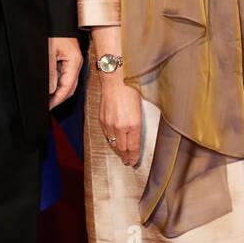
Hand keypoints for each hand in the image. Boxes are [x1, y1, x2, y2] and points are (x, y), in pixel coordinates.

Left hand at [48, 36, 82, 108]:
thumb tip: (51, 90)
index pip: (68, 86)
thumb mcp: (49, 52)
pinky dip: (59, 83)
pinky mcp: (70, 58)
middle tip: (48, 107)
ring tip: (48, 100)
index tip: (49, 107)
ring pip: (69, 82)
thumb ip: (50, 72)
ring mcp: (74, 60)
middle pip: (71, 87)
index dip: (58, 99)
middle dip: (60, 98)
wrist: (56, 17)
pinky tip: (51, 87)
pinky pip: (66, 75)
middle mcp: (77, 62)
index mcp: (75, 61)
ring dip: (59, 92)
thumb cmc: (54, 31)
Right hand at [91, 26, 140, 165]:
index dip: (134, 157)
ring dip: (118, 150)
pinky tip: (113, 142)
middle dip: (126, 157)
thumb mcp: (141, 109)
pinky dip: (110, 141)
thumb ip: (138, 125)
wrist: (116, 80)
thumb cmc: (133, 90)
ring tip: (122, 155)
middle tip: (128, 162)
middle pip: (122, 148)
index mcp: (133, 125)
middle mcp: (120, 127)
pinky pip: (106, 135)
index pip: (133, 147)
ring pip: (113, 143)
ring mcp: (110, 124)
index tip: (134, 162)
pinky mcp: (102, 120)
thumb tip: (136, 136)